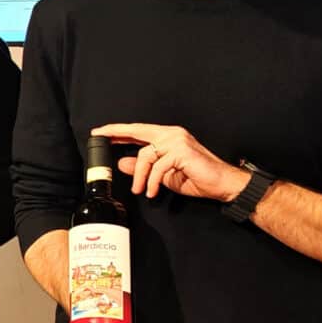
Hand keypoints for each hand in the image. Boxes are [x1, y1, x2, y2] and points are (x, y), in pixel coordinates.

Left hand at [92, 123, 244, 201]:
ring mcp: (177, 141)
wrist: (222, 184)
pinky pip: (158, 166)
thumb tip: (121, 163)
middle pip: (137, 131)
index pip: (138, 131)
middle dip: (116, 133)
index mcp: (167, 137)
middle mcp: (172, 134)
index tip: (101, 132)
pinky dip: (153, 181)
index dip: (119, 131)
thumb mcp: (163, 174)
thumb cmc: (196, 178)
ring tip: (139, 189)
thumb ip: (143, 167)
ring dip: (140, 176)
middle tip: (100, 138)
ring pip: (146, 155)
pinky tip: (152, 191)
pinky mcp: (182, 152)